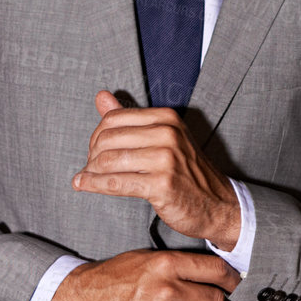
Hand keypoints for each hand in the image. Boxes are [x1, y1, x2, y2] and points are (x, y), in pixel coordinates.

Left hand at [72, 91, 241, 248]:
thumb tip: (101, 96)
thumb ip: (129, 118)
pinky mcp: (161, 184)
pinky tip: (83, 185)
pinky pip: (116, 182)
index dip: (97, 135)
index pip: (114, 118)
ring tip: (85, 178)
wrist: (216, 203)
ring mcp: (166, 159)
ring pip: (109, 161)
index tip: (94, 151)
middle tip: (89, 168)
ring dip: (90, 172)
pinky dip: (94, 185)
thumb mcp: (162, 137)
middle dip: (92, 155)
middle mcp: (167, 134)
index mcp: (166, 118)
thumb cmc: (186, 172)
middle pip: (108, 139)